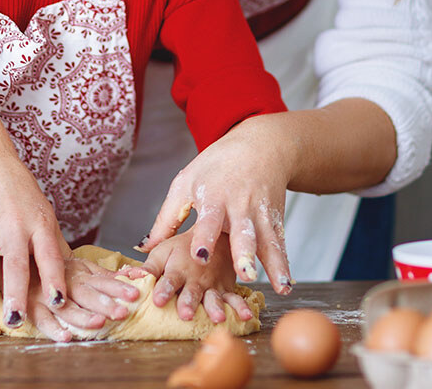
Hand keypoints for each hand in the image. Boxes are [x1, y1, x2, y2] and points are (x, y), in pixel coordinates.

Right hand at [0, 153, 70, 330]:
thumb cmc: (18, 189)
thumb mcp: (42, 210)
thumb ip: (52, 243)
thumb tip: (74, 273)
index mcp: (39, 222)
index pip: (50, 254)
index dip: (55, 278)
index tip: (59, 302)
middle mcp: (14, 226)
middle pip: (16, 264)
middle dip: (16, 293)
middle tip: (16, 320)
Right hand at [22, 257, 142, 340]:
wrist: (20, 258)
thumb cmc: (55, 266)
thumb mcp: (81, 266)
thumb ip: (106, 274)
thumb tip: (137, 274)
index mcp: (79, 272)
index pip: (102, 279)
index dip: (118, 287)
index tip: (135, 293)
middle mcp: (65, 282)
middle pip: (87, 293)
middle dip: (105, 303)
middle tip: (122, 312)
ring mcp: (48, 294)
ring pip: (67, 307)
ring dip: (83, 316)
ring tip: (99, 323)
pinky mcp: (32, 306)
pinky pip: (42, 319)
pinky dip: (53, 329)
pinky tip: (65, 337)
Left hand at [140, 116, 293, 293]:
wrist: (260, 145)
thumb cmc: (216, 165)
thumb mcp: (186, 182)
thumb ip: (166, 218)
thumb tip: (143, 247)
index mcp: (213, 196)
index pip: (208, 219)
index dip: (204, 237)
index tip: (200, 256)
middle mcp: (239, 205)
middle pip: (242, 231)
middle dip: (244, 253)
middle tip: (245, 273)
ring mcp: (260, 212)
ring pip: (266, 240)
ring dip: (272, 263)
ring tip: (278, 285)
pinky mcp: (275, 219)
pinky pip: (279, 243)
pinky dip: (284, 263)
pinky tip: (287, 284)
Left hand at [142, 231, 252, 322]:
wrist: (215, 235)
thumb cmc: (184, 247)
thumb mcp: (164, 251)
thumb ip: (148, 267)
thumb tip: (126, 277)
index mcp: (178, 267)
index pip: (168, 279)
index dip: (163, 289)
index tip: (157, 299)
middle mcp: (196, 277)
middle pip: (192, 291)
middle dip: (189, 302)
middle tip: (185, 313)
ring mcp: (213, 284)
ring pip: (214, 296)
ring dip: (215, 307)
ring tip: (217, 318)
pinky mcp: (227, 287)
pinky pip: (236, 298)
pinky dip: (242, 307)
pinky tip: (247, 316)